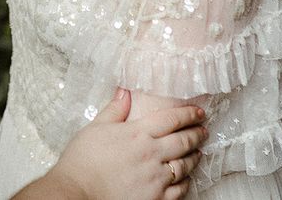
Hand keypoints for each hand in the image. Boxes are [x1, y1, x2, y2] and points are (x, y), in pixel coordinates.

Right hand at [15, 90, 205, 199]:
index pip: (171, 119)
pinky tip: (186, 177)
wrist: (78, 191)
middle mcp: (151, 154)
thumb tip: (124, 91)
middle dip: (197, 134)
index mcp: (137, 133)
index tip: (198, 112)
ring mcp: (156, 178)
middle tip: (204, 130)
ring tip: (198, 153)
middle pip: (183, 141)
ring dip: (194, 157)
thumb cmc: (83, 159)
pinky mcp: (156, 199)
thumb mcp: (96, 127)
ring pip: (185, 165)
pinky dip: (187, 182)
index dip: (188, 114)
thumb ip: (114, 109)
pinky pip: (180, 190)